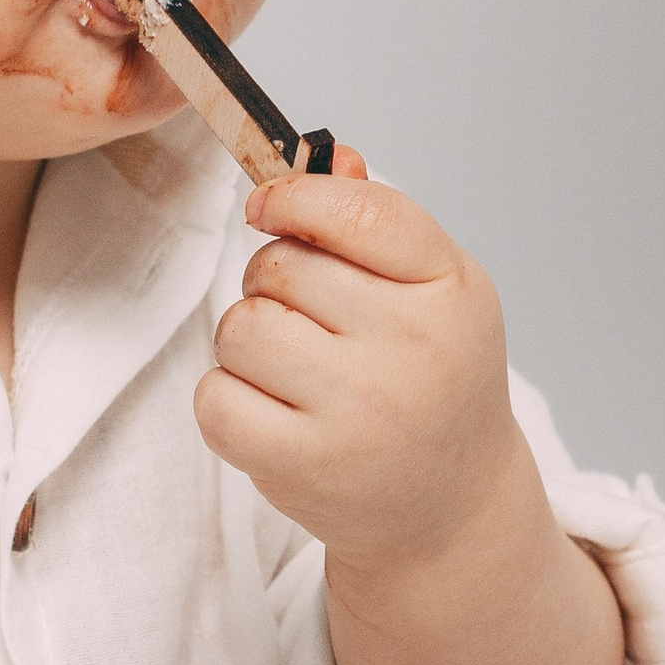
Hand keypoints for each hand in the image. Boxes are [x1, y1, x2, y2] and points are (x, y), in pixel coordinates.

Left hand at [195, 149, 517, 580]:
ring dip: (247, 340)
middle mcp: (409, 349)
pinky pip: (215, 396)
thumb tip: (328, 158)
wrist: (447, 506)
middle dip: (274, 282)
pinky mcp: (302, 465)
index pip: (355, 212)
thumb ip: (378, 221)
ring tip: (291, 368)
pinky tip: (270, 410)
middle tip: (308, 319)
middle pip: (282, 267)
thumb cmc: (434, 382)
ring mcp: (355, 412)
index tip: (269, 207)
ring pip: (241, 327)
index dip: (293, 199)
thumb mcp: (436, 290)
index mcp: (448, 290)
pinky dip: (227, 398)